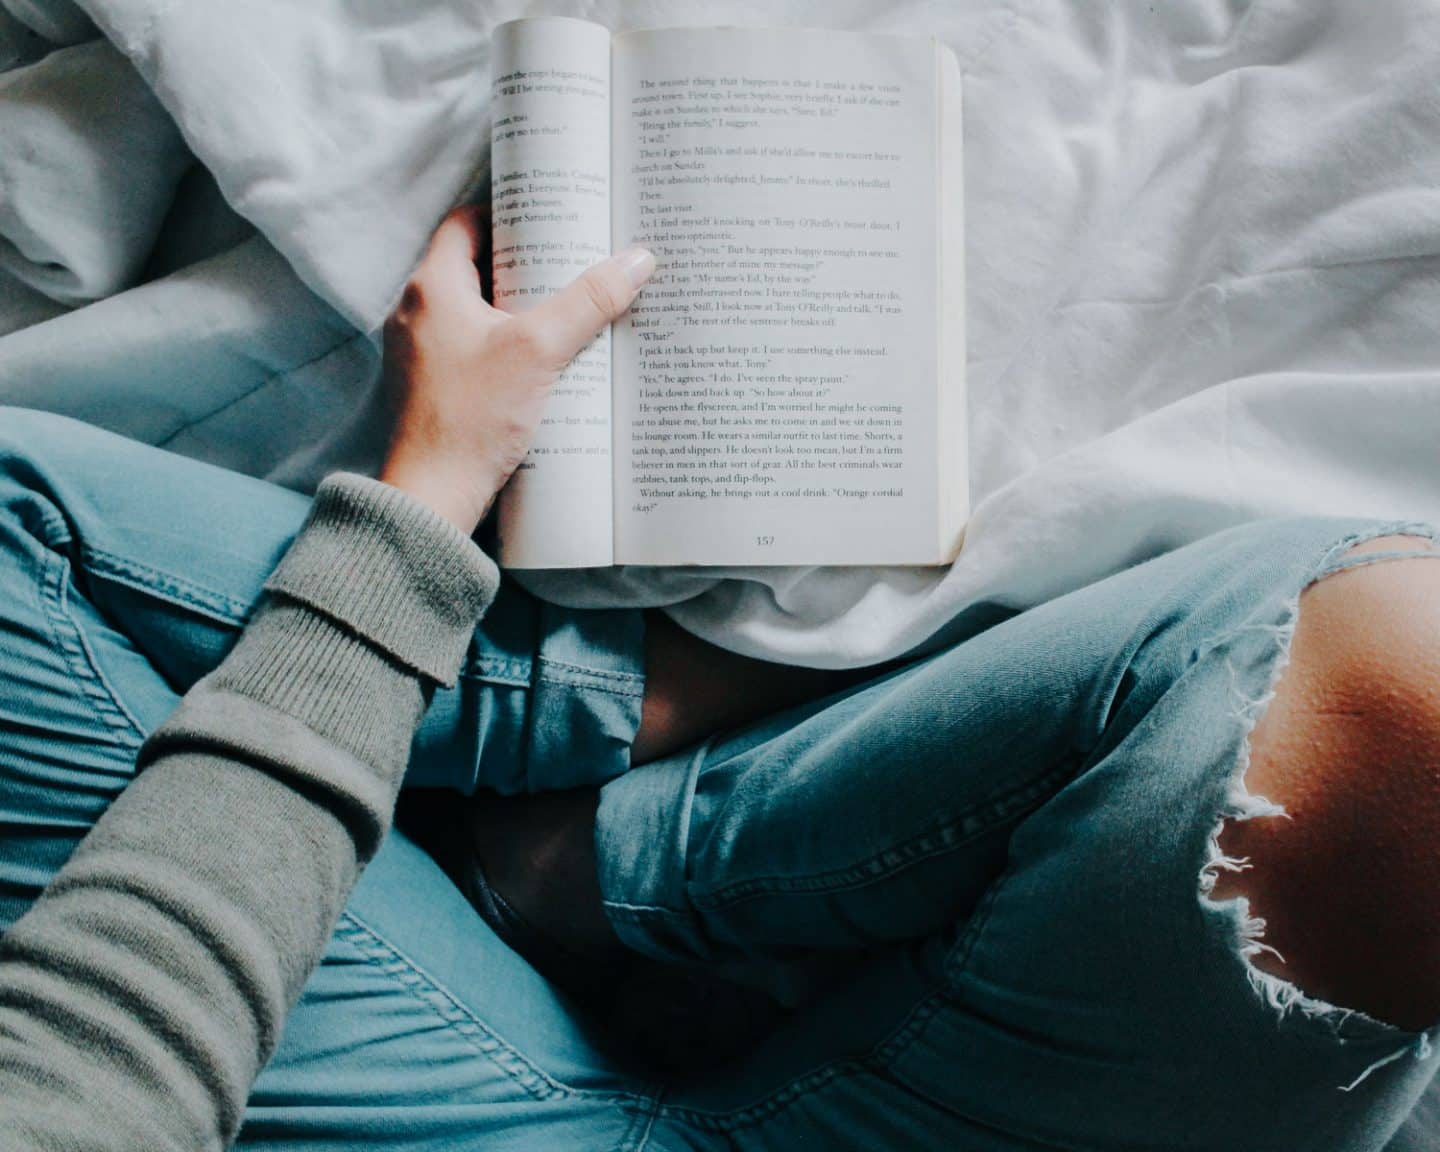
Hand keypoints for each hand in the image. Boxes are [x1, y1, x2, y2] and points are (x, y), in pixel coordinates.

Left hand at [378, 205, 654, 532]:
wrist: (432, 496)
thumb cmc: (472, 418)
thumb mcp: (540, 350)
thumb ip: (588, 301)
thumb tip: (638, 259)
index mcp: (430, 286)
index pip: (465, 223)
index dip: (508, 214)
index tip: (549, 217)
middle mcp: (415, 312)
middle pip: (473, 267)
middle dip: (523, 263)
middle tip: (571, 261)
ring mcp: (420, 353)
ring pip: (473, 311)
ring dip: (515, 308)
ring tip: (566, 310)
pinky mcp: (431, 388)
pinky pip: (470, 349)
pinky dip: (503, 346)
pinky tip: (541, 362)